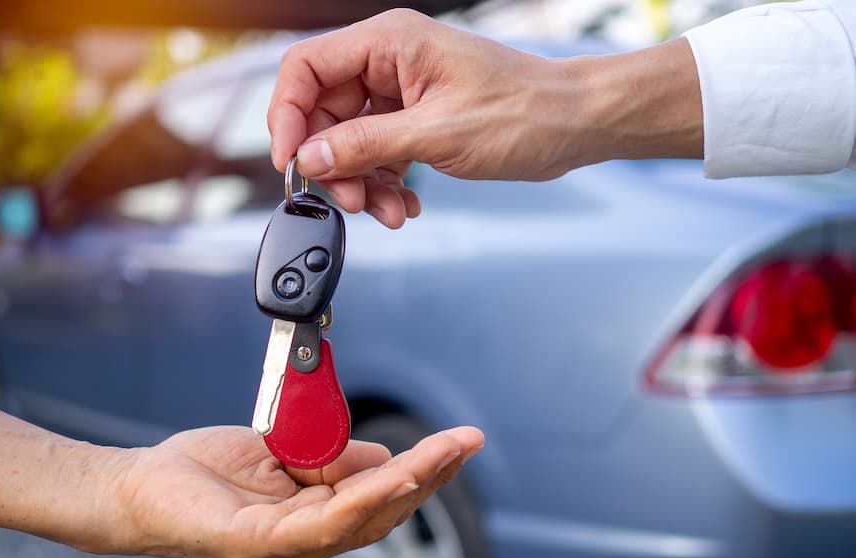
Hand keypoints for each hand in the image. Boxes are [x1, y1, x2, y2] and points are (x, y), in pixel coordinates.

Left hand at [108, 425, 483, 557]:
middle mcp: (308, 543)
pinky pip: (317, 525)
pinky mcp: (258, 544)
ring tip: (439, 457)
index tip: (458, 444)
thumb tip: (385, 454)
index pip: (381, 499)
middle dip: (430, 476)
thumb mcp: (285, 452)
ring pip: (359, 520)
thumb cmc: (206, 474)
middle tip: (467, 443)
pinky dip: (358, 500)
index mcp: (315, 520)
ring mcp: (284, 550)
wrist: (138, 487)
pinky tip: (389, 476)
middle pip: (383, 513)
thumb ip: (334, 456)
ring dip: (405, 485)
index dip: (424, 473)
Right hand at [268, 9, 701, 226]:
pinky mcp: (417, 119)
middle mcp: (390, 62)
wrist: (572, 126)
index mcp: (389, 43)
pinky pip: (380, 153)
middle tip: (352, 201)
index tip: (293, 163)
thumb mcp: (437, 134)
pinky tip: (406, 203)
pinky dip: (386, 182)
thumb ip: (366, 145)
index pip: (307, 69)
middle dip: (336, 164)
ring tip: (390, 211)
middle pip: (325, 113)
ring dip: (364, 182)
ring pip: (352, 140)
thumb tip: (312, 157)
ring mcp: (403, 92)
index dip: (288, 116)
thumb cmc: (524, 113)